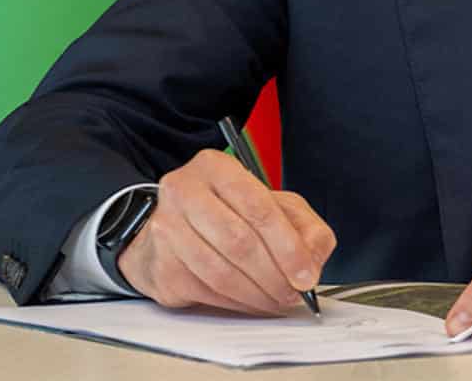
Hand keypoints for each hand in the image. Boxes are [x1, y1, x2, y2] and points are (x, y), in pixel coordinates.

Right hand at [116, 148, 336, 313]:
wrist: (174, 231)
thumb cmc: (228, 214)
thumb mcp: (274, 206)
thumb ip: (304, 226)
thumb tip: (312, 260)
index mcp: (215, 167)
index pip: (257, 207)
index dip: (287, 246)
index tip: (305, 275)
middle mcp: (184, 191)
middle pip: (239, 241)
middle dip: (274, 276)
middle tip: (293, 293)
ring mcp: (166, 228)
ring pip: (221, 272)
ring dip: (256, 295)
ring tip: (275, 300)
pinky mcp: (160, 265)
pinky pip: (205, 292)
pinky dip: (235, 304)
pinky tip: (250, 302)